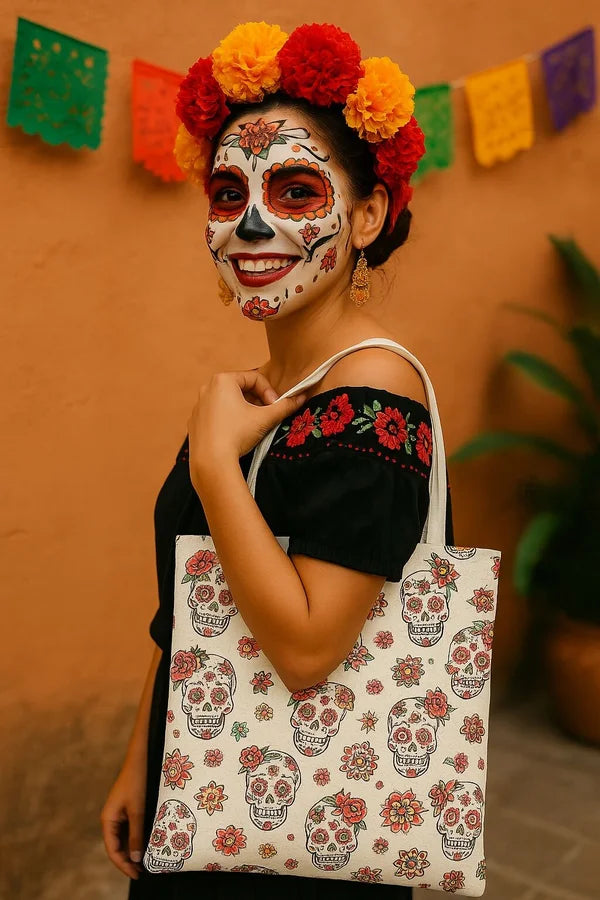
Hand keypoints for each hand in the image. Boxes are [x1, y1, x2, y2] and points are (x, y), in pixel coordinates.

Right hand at [100, 760, 146, 879]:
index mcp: (108, 819)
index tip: (137, 874)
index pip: (112, 849)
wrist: (141, 757)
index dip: (123, 864)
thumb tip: (135, 858)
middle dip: (129, 859)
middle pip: (118, 846)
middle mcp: (111, 818)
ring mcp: (120, 813)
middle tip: (144, 871)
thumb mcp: (138, 810)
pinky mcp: (128, 808)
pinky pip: (131, 828)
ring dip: (134, 849)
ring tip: (148, 861)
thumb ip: (136, 834)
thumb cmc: (137, 781)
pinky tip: (149, 843)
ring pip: (125, 838)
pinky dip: (138, 837)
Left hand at [187, 369, 306, 487]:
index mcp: (223, 380)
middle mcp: (207, 388)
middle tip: (266, 416)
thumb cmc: (237, 434)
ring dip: (243, 410)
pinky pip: (216, 415)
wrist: (211, 462)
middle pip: (240, 388)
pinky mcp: (195, 422)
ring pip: (228, 402)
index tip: (275, 407)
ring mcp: (198, 405)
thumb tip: (302, 396)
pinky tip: (235, 435)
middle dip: (257, 400)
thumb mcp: (265, 418)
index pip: (255, 378)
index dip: (270, 392)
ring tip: (252, 426)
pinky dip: (228, 420)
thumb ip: (285, 406)